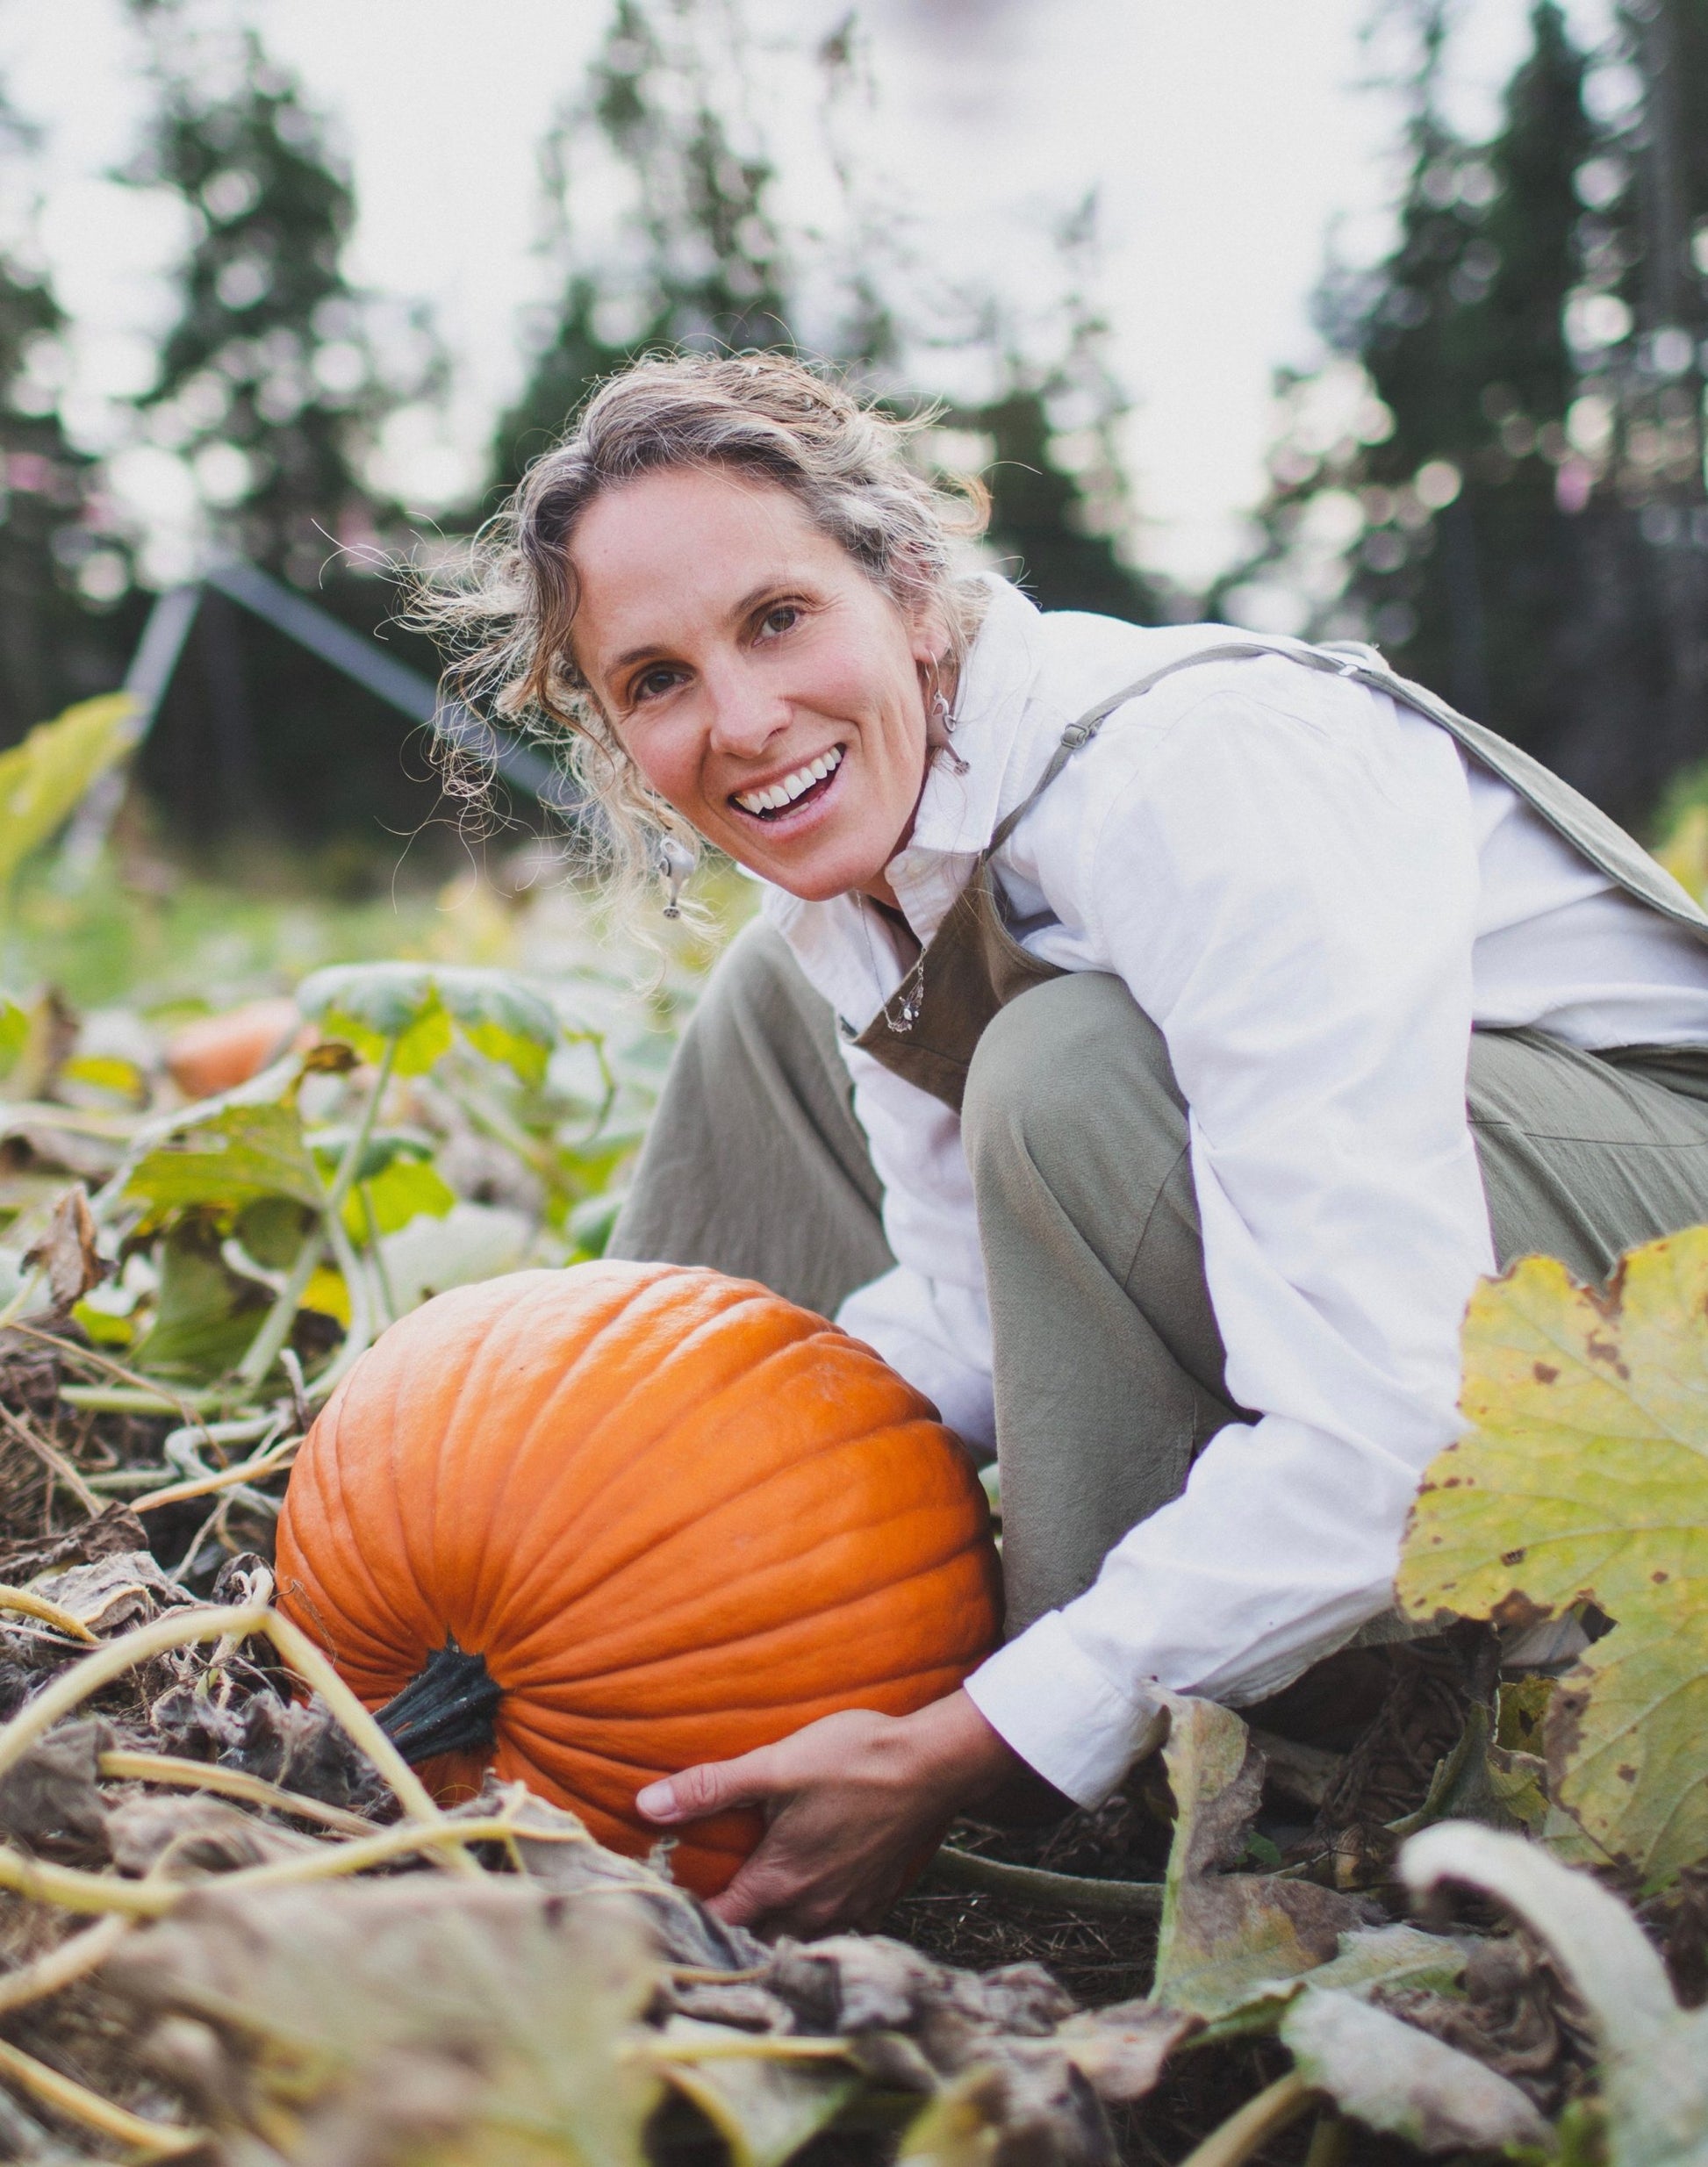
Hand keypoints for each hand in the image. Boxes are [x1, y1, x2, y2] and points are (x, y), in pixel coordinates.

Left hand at [636, 1690, 1021, 1936]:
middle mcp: (814, 1908)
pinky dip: (819, 1924)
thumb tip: (646, 1806)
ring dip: (775, 1933)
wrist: (933, 1764)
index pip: (721, 1924)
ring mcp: (851, 1906)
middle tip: (704, 1914)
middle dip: (732, 1935)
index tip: (666, 1913)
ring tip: (753, 1913)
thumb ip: (709, 1788)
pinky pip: (840, 1929)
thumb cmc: (853, 1760)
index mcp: (780, 1882)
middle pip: (759, 1941)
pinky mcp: (879, 1896)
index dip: (690, 1920)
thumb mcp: (774, 1766)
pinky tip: (812, 1899)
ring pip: (800, 1940)